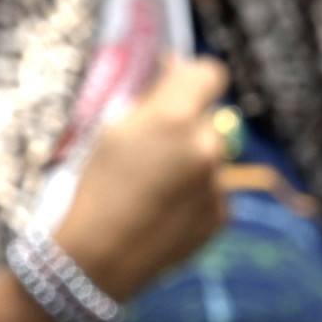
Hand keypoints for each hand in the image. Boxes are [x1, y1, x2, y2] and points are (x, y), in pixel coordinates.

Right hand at [53, 56, 233, 300]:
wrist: (105, 253)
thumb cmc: (99, 183)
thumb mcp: (113, 128)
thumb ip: (150, 98)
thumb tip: (172, 68)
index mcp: (175, 118)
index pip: (209, 73)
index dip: (192, 75)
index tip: (175, 84)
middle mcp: (207, 146)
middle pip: (208, 116)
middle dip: (186, 123)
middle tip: (152, 143)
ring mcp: (218, 183)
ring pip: (211, 154)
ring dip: (191, 158)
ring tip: (153, 183)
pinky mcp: (222, 214)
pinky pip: (213, 188)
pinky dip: (194, 191)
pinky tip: (162, 207)